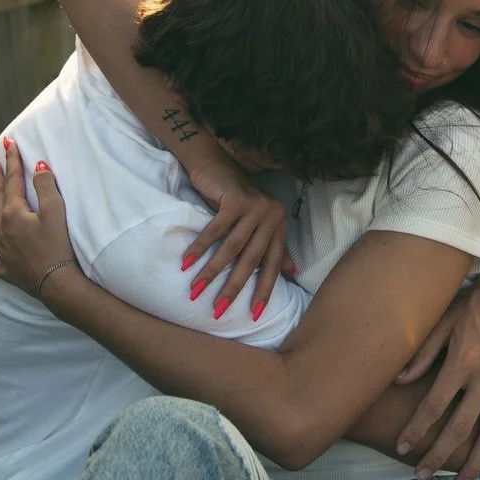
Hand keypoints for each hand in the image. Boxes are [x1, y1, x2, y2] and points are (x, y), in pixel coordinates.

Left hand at [0, 138, 76, 298]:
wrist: (56, 283)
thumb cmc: (58, 246)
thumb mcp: (55, 212)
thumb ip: (46, 186)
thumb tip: (38, 165)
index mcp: (13, 213)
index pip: (12, 181)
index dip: (12, 160)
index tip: (9, 142)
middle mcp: (2, 229)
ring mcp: (2, 250)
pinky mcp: (6, 269)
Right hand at [180, 151, 293, 319]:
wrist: (216, 164)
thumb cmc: (235, 199)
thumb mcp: (257, 224)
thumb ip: (274, 246)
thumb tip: (292, 273)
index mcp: (278, 226)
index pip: (272, 265)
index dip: (264, 290)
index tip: (254, 315)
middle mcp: (271, 217)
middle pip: (251, 260)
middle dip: (234, 287)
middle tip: (218, 310)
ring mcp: (255, 207)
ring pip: (233, 248)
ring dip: (212, 272)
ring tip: (196, 290)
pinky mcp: (236, 200)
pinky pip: (215, 230)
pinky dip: (200, 248)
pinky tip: (187, 263)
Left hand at [393, 265, 479, 479]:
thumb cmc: (477, 301)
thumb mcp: (445, 321)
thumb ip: (423, 353)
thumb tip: (399, 380)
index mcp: (463, 362)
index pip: (434, 406)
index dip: (416, 430)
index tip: (402, 447)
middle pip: (459, 428)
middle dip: (437, 455)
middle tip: (421, 475)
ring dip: (474, 462)